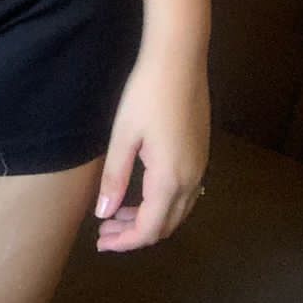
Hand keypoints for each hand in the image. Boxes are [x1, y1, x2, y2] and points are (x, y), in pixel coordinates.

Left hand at [93, 44, 210, 252]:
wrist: (180, 59)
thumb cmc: (146, 94)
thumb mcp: (123, 135)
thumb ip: (114, 177)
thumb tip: (103, 214)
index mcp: (170, 179)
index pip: (149, 229)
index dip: (124, 242)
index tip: (100, 242)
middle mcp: (192, 180)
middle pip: (166, 225)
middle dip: (134, 233)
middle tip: (104, 229)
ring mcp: (201, 166)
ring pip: (178, 211)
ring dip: (149, 218)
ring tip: (117, 212)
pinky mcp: (202, 153)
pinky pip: (185, 194)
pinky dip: (163, 203)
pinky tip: (141, 191)